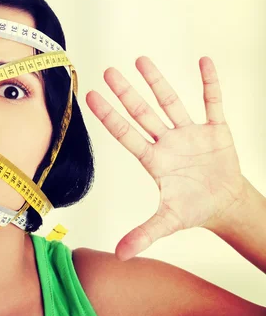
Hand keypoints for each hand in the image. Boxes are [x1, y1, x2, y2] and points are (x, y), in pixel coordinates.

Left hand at [86, 56, 245, 260]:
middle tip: (108, 71)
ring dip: (157, 81)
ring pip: (171, 102)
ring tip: (140, 60)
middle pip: (143, 113)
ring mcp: (190, 133)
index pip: (126, 133)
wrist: (224, 205)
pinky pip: (213, 102)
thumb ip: (144, 234)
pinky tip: (204, 62)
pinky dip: (210, 83)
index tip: (91, 97)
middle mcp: (167, 141)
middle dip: (126, 93)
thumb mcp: (168, 222)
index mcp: (153, 160)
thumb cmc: (193, 210)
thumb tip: (120, 256)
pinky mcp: (215, 130)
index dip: (109, 116)